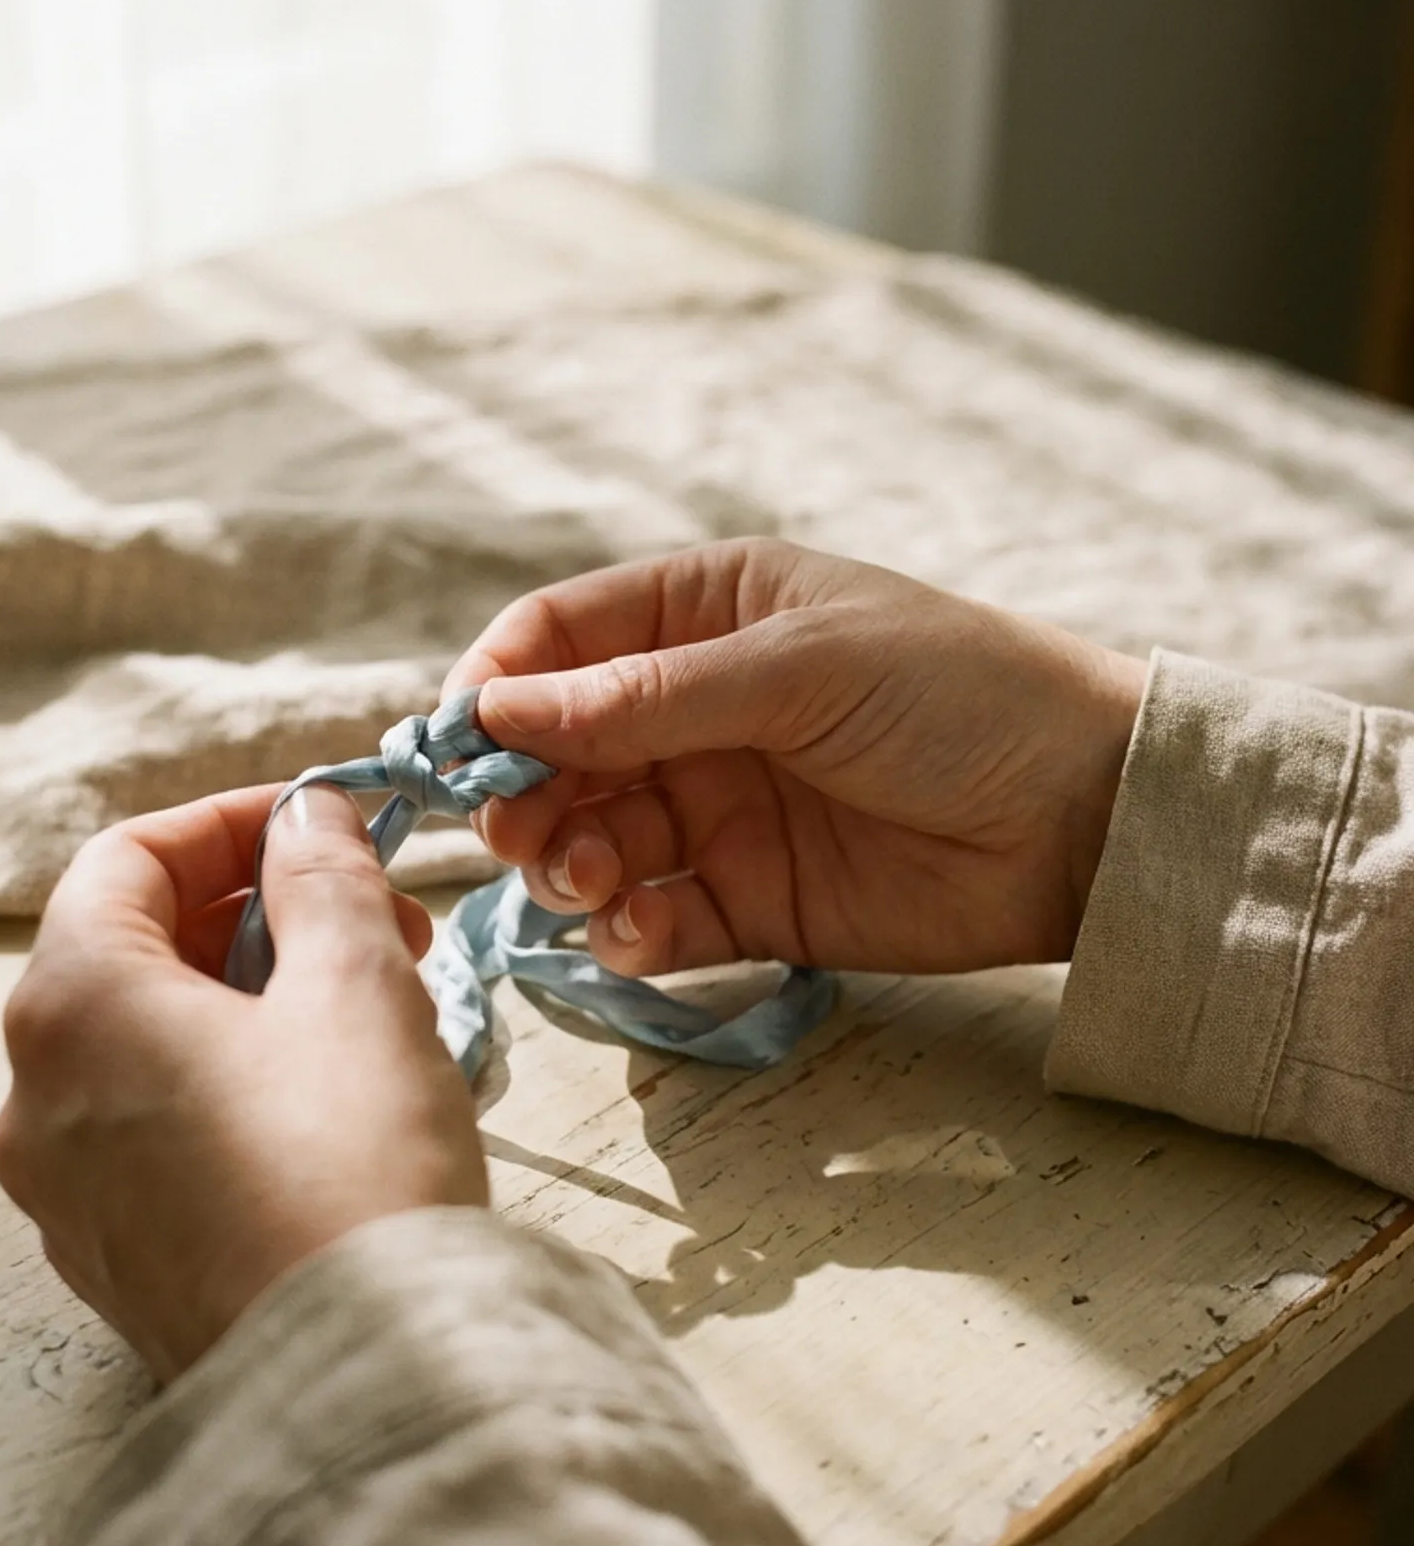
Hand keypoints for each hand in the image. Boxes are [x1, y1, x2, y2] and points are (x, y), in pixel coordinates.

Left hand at [0, 783, 486, 1381]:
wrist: (363, 1381)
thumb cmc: (352, 1159)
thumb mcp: (355, 982)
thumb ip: (322, 875)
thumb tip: (306, 817)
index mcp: (70, 1006)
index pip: (125, 859)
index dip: (230, 825)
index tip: (322, 823)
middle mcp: (35, 1097)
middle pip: (130, 952)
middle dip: (257, 915)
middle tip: (373, 916)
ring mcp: (63, 1194)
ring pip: (149, 1048)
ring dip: (253, 999)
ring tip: (372, 1006)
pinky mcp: (113, 1264)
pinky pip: (158, 1134)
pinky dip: (232, 1085)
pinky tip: (334, 1099)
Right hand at [447, 540, 1146, 976]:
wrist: (1090, 816)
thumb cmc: (956, 695)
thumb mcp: (800, 669)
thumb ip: (647, 698)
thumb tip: (499, 713)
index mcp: (704, 614)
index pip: (558, 638)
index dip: (496, 687)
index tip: (456, 748)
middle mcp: (692, 708)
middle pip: (555, 749)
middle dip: (521, 792)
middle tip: (518, 834)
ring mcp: (716, 806)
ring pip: (589, 837)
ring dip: (567, 863)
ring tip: (592, 881)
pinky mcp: (746, 899)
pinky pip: (651, 918)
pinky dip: (626, 932)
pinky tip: (641, 932)